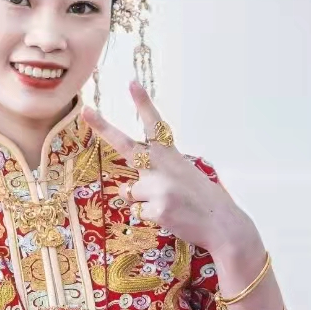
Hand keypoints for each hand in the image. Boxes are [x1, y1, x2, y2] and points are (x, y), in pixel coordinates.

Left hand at [82, 81, 255, 256]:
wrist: (223, 225)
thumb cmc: (204, 201)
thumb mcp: (184, 176)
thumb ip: (154, 175)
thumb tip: (123, 188)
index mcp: (171, 156)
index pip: (155, 125)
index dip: (143, 103)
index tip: (131, 83)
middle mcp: (162, 167)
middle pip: (125, 145)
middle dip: (104, 128)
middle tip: (87, 111)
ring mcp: (159, 188)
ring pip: (130, 191)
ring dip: (143, 199)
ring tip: (169, 203)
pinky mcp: (157, 209)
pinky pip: (138, 211)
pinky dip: (150, 216)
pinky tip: (171, 216)